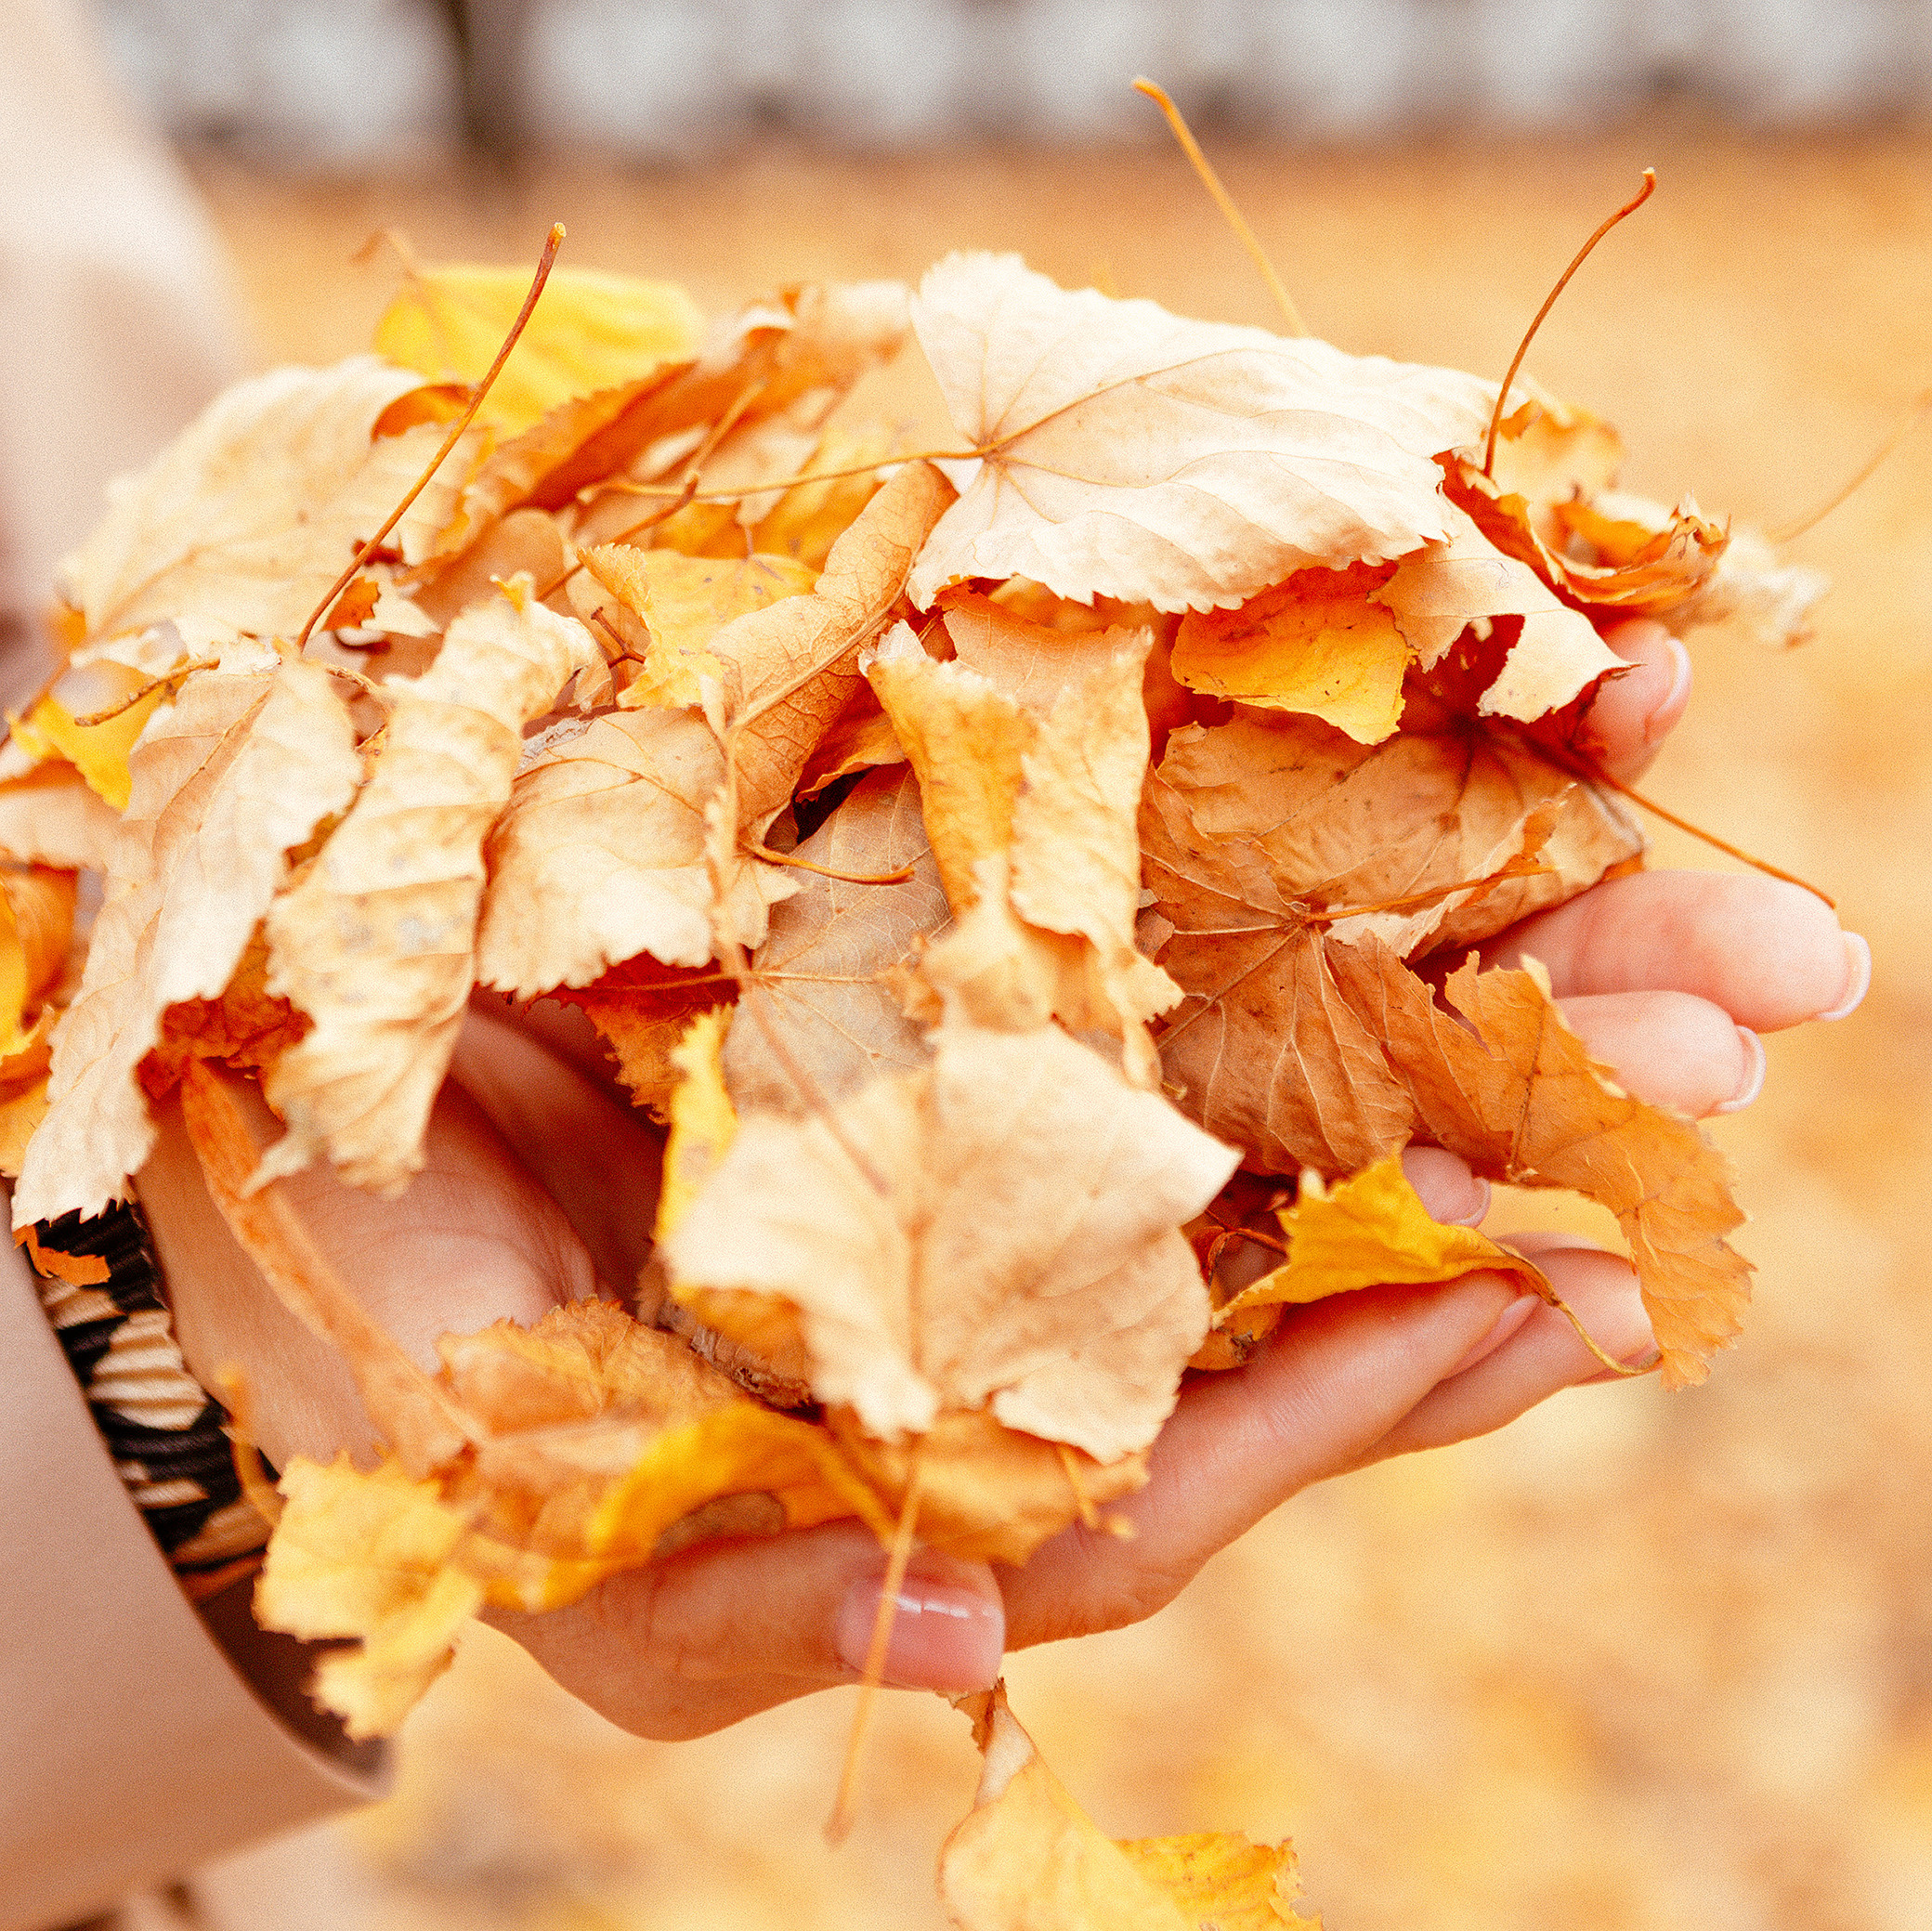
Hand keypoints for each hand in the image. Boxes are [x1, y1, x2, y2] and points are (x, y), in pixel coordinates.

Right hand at [135, 619, 1867, 1741]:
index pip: (1259, 1372)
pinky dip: (1282, 717)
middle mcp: (1044, 1177)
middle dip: (1542, 1057)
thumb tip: (960, 1640)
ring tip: (1661, 741)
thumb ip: (779, 1589)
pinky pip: (1146, 791)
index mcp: (1005, 1365)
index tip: (1595, 1279)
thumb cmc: (442, 1373)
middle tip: (1758, 998)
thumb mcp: (590, 1527)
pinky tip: (1426, 640)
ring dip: (1469, 853)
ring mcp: (1005, 1000)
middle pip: (1335, 1128)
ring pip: (1280, 935)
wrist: (298, 1162)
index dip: (1427, 1333)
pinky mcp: (929, 848)